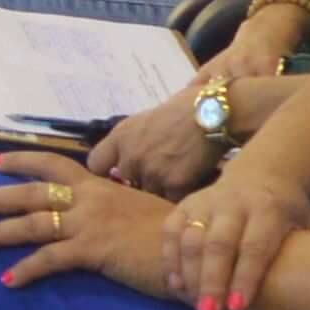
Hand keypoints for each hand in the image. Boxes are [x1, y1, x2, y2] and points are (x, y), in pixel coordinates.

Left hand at [0, 150, 172, 294]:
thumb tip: (91, 214)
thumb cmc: (173, 233)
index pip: (51, 164)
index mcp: (99, 185)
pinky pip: (50, 259)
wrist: (200, 249)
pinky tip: (7, 281)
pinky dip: (26, 270)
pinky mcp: (94, 249)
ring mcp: (91, 222)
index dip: (19, 161)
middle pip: (31, 192)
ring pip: (33, 223)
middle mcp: (90, 198)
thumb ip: (111, 207)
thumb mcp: (137, 210)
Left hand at [86, 78, 242, 196]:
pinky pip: (171, 199)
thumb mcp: (145, 120)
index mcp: (121, 137)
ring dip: (162, 188)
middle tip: (160, 169)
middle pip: (126, 183)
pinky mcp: (174, 184)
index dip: (106, 171)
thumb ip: (130, 142)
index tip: (117, 173)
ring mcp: (152, 172)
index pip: (95, 165)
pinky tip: (190, 177)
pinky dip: (181, 193)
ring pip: (150, 193)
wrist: (213, 112)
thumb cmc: (184, 110)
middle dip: (141, 179)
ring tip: (178, 170)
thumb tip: (121, 164)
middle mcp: (131, 156)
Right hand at [156, 171, 309, 309]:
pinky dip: (171, 260)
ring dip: (189, 274)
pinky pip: (171, 232)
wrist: (260, 177)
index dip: (246, 277)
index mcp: (268, 207)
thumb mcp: (308, 224)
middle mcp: (234, 201)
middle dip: (212, 281)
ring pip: (190, 239)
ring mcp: (206, 201)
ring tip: (194, 305)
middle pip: (218, 244)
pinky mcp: (185, 204)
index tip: (239, 308)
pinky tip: (178, 286)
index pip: (254, 245)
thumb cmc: (287, 214)